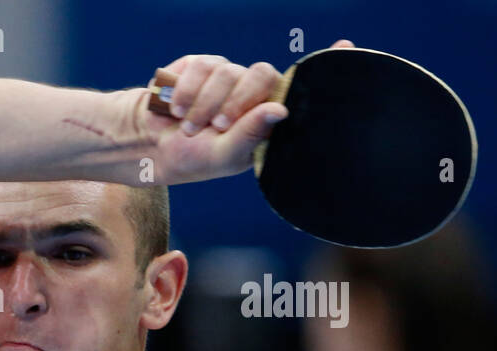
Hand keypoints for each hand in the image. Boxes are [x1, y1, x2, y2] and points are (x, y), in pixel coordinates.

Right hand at [141, 39, 353, 184]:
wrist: (149, 145)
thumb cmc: (193, 158)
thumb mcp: (225, 155)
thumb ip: (251, 133)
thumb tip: (280, 107)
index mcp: (266, 114)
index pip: (302, 85)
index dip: (325, 65)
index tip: (347, 46)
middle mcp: (251, 90)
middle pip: (261, 73)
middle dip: (238, 101)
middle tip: (219, 126)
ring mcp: (227, 75)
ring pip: (228, 72)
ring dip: (204, 103)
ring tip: (188, 126)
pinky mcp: (200, 66)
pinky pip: (201, 66)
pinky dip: (186, 91)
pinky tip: (177, 110)